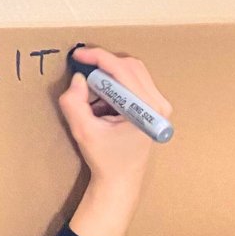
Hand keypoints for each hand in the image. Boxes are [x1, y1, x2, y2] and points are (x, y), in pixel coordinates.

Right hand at [58, 48, 171, 235]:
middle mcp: (159, 103)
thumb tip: (77, 79)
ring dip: (107, 77)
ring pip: (131, 71)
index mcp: (146, 109)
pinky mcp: (154, 105)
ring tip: (91, 98)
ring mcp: (159, 104)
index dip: (97, 57)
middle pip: (129, 65)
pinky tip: (102, 105)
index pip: (122, 70)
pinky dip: (113, 86)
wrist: (121, 180)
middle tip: (80, 72)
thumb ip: (74, 103)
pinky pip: (133, 81)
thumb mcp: (83, 131)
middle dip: (102, 65)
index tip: (77, 55)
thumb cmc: (105, 159)